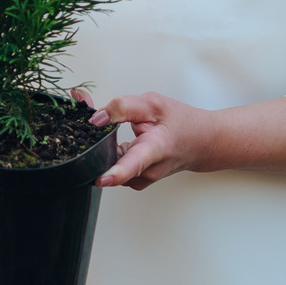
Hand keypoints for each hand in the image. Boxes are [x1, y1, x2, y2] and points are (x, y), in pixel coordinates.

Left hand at [91, 93, 218, 188]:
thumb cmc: (181, 122)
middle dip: (93, 142)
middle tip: (84, 113)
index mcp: (156, 149)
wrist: (201, 143)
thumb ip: (124, 107)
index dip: (117, 173)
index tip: (101, 179)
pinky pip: (112, 167)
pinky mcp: (133, 180)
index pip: (136, 164)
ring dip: (98, 144)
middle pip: (113, 163)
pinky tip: (108, 135)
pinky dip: (105, 151)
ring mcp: (140, 179)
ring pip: (109, 165)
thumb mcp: (153, 104)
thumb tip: (97, 119)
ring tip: (100, 121)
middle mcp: (147, 170)